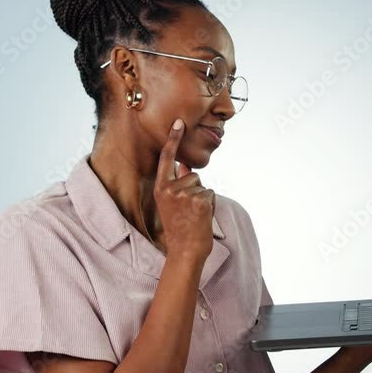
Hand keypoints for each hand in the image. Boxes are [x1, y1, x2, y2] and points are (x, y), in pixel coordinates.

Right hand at [155, 118, 215, 263]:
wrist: (185, 250)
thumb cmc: (178, 228)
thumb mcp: (170, 204)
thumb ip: (177, 183)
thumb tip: (186, 166)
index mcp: (161, 189)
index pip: (167, 159)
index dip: (173, 139)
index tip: (179, 122)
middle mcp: (171, 189)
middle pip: (192, 175)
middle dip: (195, 189)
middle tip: (188, 211)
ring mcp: (186, 194)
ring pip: (202, 185)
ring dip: (202, 198)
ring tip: (194, 215)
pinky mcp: (200, 199)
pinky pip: (211, 193)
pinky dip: (210, 205)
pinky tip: (201, 217)